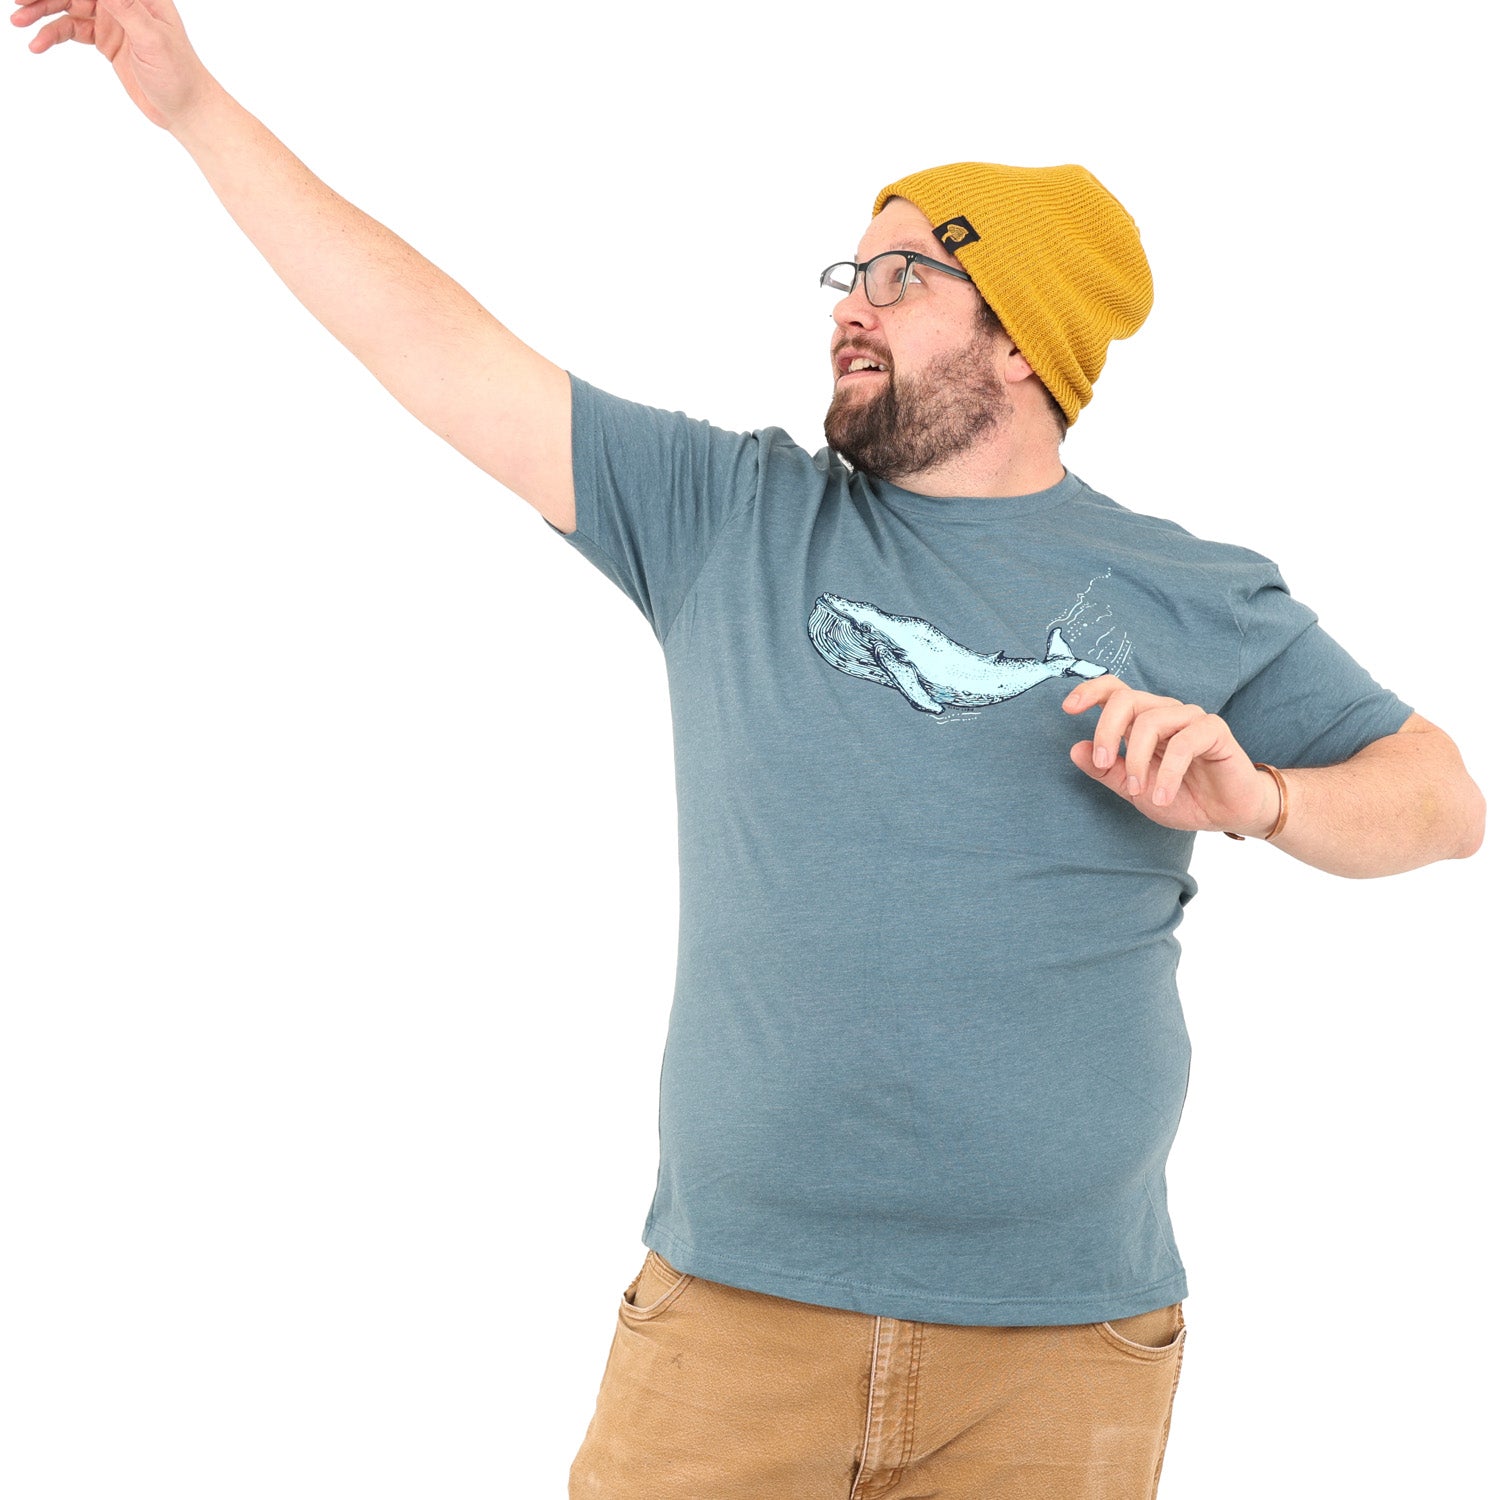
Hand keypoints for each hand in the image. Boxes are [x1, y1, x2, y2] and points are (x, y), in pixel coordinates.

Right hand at [12, 0, 218, 131]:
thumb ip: (126, 6)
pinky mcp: (106, 40)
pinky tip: (37, 44)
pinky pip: (72, 30)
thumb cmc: (181, 74)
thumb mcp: (153, 38)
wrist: (188, 110)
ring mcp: (113, 19)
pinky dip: (53, 35)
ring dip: (41, 11)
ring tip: (16, 20)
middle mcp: (124, 1)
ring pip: (67, 6)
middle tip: (15, 0)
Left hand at [1062, 675, 1279, 835]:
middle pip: (1126, 699)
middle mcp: (1165, 712)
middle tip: (1102, 762)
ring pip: (1150, 720)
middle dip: (1106, 731)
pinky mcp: (1214, 730)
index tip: (1068, 708)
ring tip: (1138, 790)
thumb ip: (1106, 770)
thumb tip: (1074, 749)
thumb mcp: (1133, 789)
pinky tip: (1162, 796)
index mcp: (1143, 720)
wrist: (1225, 814)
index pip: (1115, 690)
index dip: (1090, 691)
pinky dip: (1167, 772)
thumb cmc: (1180, 797)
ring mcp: (1190, 718)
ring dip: (1136, 759)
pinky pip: (1184, 742)